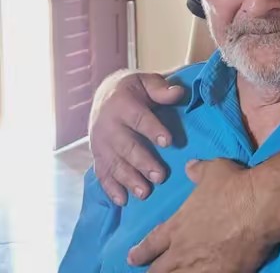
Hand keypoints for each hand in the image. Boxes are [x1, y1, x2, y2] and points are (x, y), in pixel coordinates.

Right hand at [89, 70, 184, 203]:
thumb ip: (161, 89)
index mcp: (122, 104)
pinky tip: (122, 201)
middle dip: (143, 162)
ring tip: (145, 193)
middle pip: (126, 146)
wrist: (105, 94)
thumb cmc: (133, 89)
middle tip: (160, 176)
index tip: (168, 141)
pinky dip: (111, 188)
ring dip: (129, 179)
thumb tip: (179, 92)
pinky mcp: (97, 156)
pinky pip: (102, 174)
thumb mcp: (146, 81)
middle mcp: (108, 125)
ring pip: (114, 164)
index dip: (152, 129)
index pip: (138, 118)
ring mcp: (100, 143)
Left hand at [128, 159, 271, 272]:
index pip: (152, 244)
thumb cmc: (234, 185)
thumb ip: (198, 171)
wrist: (260, 206)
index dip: (140, 252)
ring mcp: (200, 267)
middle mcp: (183, 250)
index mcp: (178, 226)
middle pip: (158, 271)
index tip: (132, 258)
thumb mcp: (214, 170)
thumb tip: (189, 166)